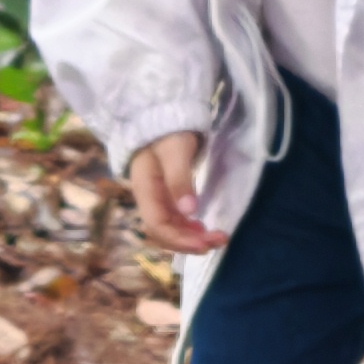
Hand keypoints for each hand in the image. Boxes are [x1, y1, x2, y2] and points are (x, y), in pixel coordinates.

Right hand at [124, 132, 224, 255]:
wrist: (161, 119)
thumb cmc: (168, 132)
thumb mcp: (175, 152)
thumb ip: (180, 179)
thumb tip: (189, 212)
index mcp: (144, 189)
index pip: (157, 225)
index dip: (180, 239)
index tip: (206, 244)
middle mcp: (147, 199)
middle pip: (163, 232)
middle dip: (189, 242)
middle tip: (220, 241)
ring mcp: (156, 199)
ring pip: (169, 228)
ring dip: (190, 238)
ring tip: (216, 238)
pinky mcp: (165, 196)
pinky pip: (174, 219)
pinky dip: (188, 229)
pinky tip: (201, 230)